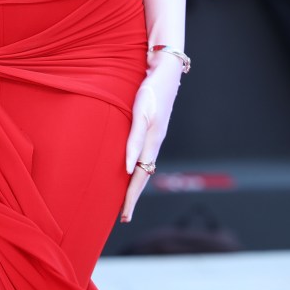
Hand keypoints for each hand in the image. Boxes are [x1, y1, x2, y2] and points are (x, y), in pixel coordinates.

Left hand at [120, 54, 182, 221]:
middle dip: (133, 196)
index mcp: (152, 142)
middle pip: (143, 176)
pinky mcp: (153, 129)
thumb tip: (128, 168)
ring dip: (134, 184)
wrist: (165, 72)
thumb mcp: (141, 113)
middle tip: (124, 217)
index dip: (131, 197)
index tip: (124, 216)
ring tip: (125, 198)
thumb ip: (134, 139)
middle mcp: (155, 142)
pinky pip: (144, 155)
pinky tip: (132, 169)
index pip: (139, 177)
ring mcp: (155, 136)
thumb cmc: (150, 90)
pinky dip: (137, 168)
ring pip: (144, 166)